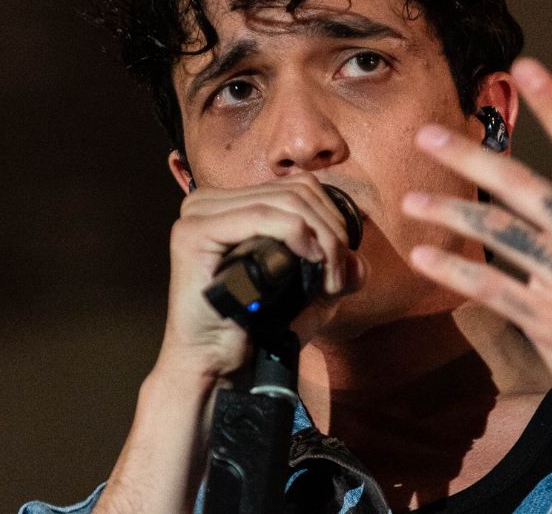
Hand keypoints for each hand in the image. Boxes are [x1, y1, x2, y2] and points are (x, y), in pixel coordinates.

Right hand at [159, 172, 363, 384]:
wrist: (218, 366)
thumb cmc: (257, 330)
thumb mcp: (310, 294)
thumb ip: (337, 270)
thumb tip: (358, 262)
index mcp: (232, 203)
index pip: (298, 187)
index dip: (332, 220)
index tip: (341, 268)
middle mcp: (210, 201)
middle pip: (296, 192)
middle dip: (331, 232)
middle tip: (337, 278)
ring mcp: (198, 213)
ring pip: (285, 202)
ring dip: (321, 239)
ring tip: (328, 280)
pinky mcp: (193, 233)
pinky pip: (260, 216)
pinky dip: (296, 233)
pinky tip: (310, 259)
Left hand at [401, 58, 551, 511]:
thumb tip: (536, 202)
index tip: (527, 68)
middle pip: (526, 186)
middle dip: (472, 158)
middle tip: (427, 136)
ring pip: (500, 234)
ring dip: (450, 213)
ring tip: (411, 204)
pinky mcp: (551, 323)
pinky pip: (492, 288)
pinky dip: (455, 271)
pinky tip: (425, 257)